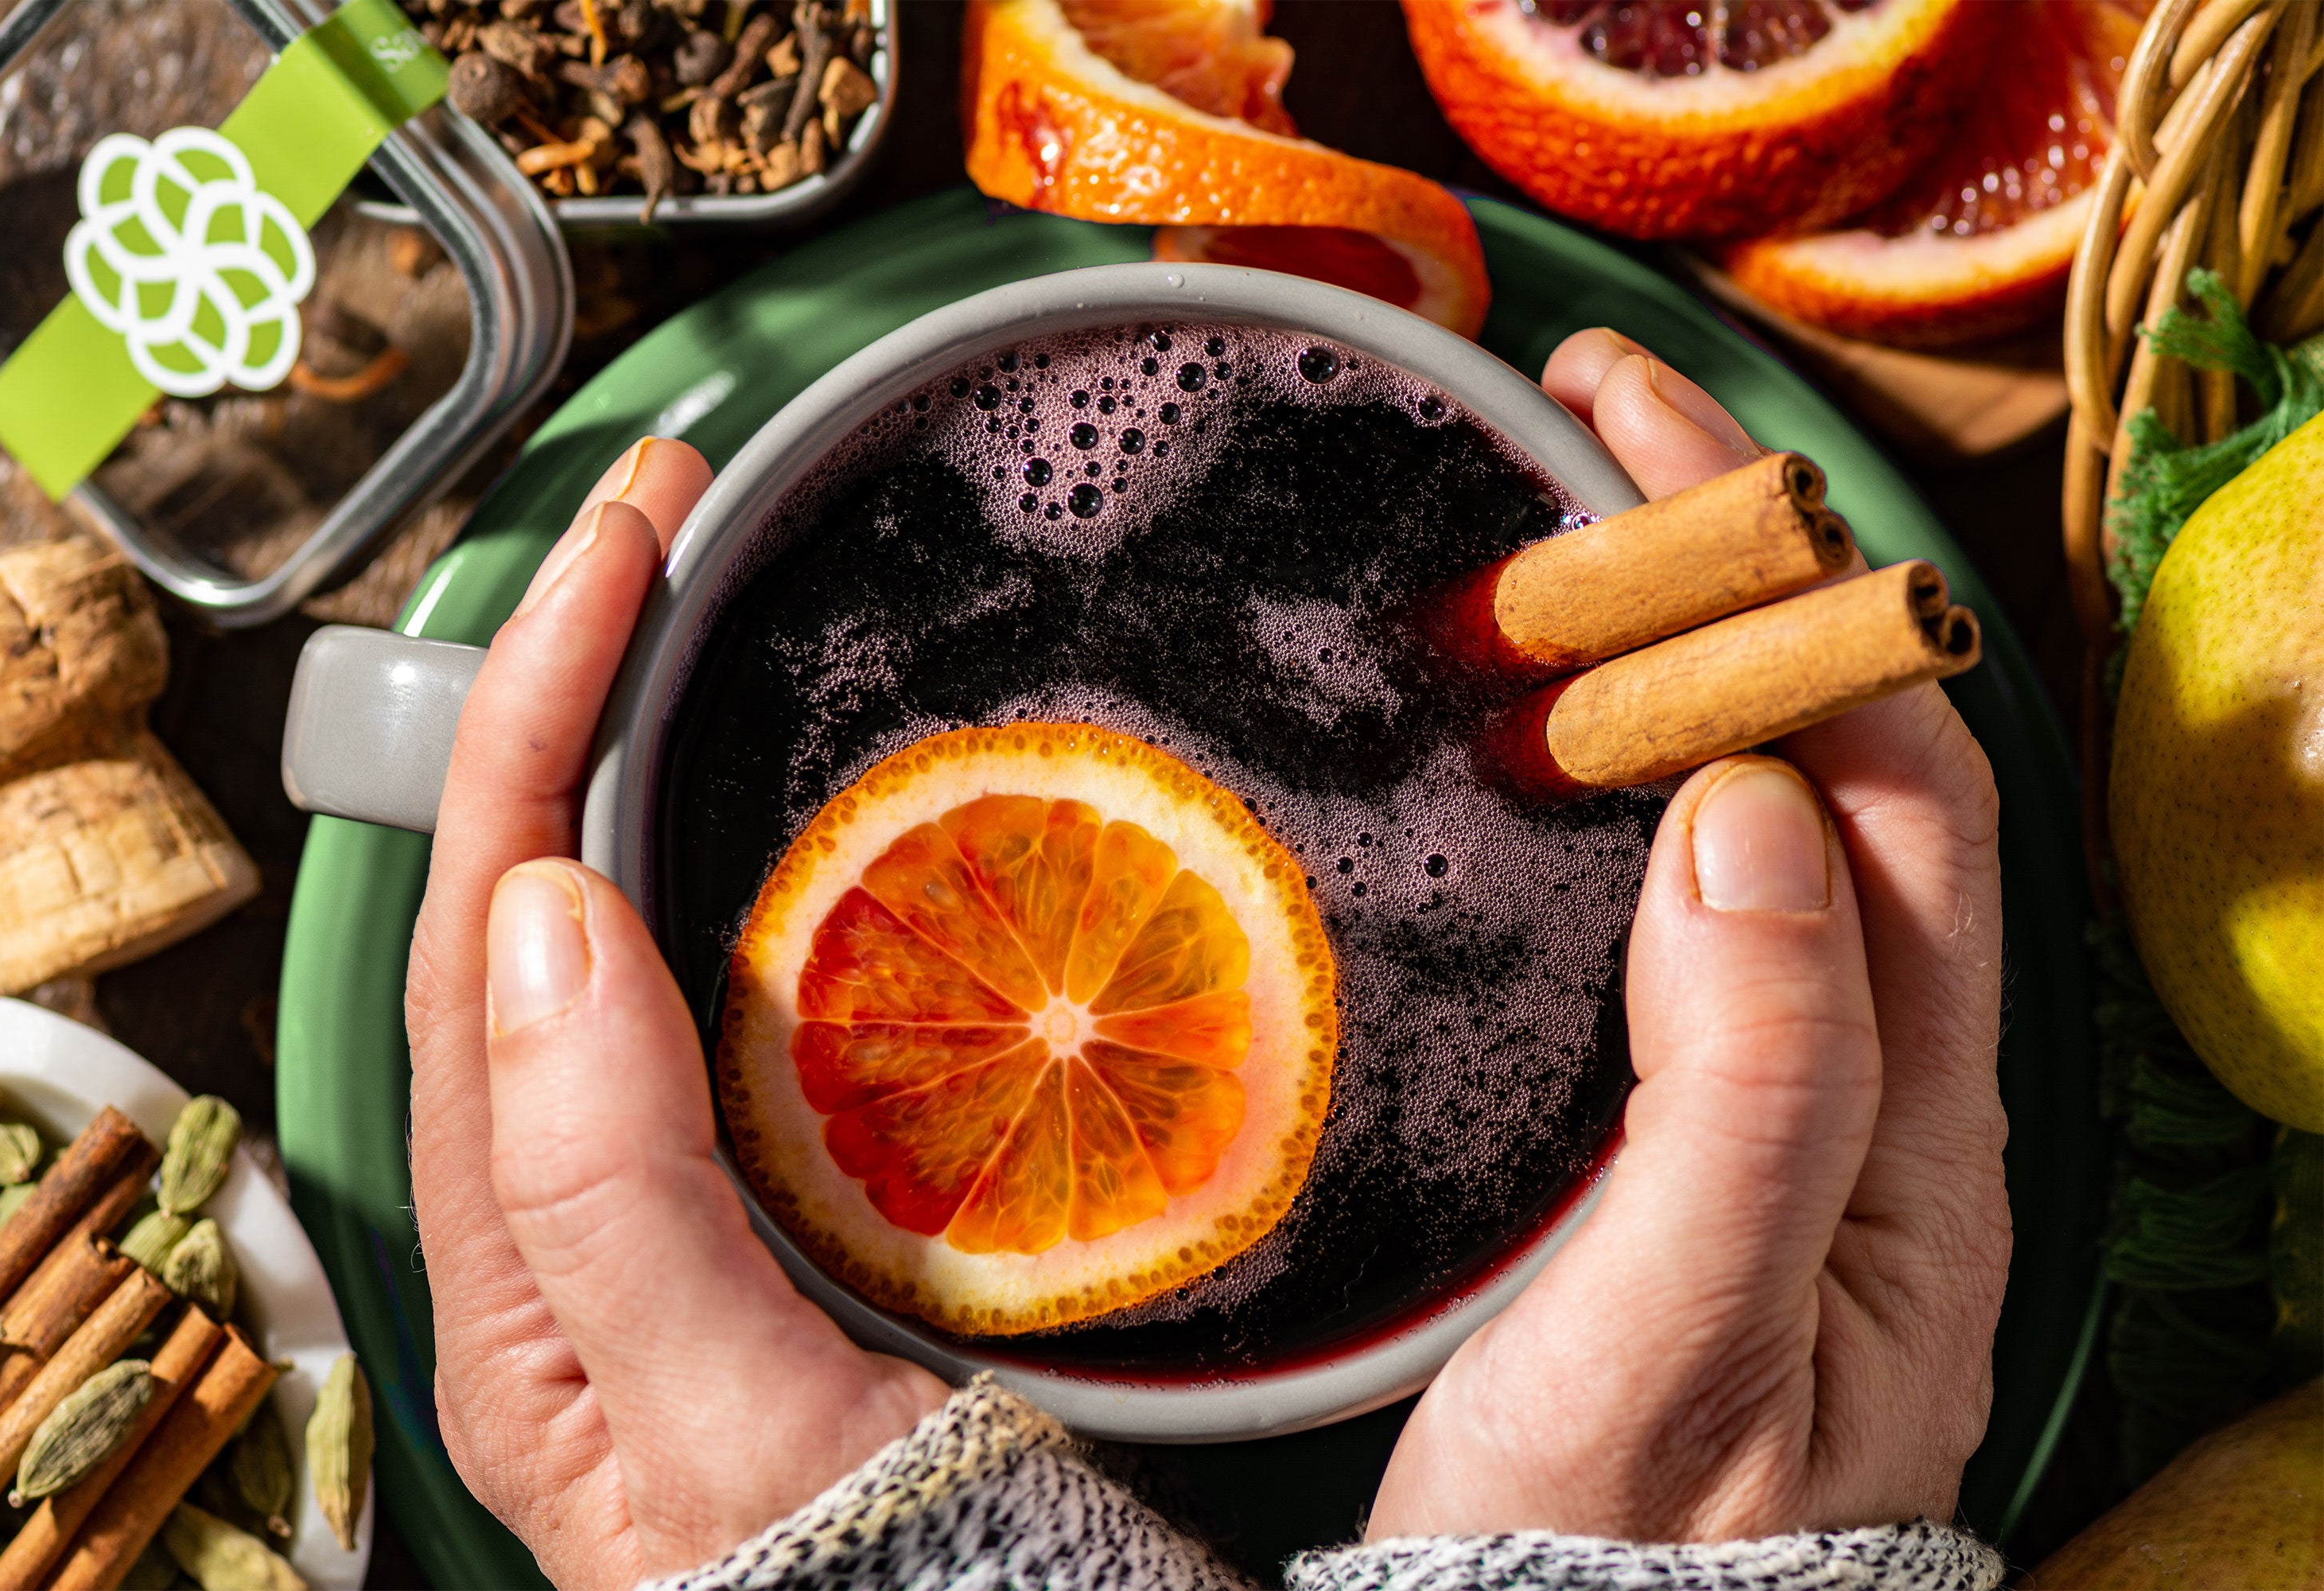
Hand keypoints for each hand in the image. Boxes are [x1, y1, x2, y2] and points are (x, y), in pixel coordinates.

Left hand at [404, 438, 945, 1590]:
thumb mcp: (725, 1432)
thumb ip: (612, 1204)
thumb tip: (541, 915)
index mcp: (524, 1256)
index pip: (488, 922)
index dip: (538, 707)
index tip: (629, 537)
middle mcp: (573, 1212)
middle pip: (533, 896)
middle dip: (578, 681)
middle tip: (671, 519)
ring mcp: (676, 1203)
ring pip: (627, 933)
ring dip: (650, 751)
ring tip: (717, 606)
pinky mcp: (780, 1207)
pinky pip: (734, 1004)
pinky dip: (752, 866)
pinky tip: (817, 809)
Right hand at [1370, 331, 2010, 1542]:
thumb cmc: (1621, 1545)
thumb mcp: (1689, 1328)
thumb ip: (1750, 1082)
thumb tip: (1749, 807)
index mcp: (1914, 1115)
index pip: (1896, 773)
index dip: (1793, 584)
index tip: (1645, 444)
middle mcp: (1869, 1080)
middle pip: (1838, 763)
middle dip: (1731, 573)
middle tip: (1571, 431)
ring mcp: (1770, 1096)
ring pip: (1754, 821)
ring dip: (1673, 662)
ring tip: (1544, 542)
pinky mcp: (1670, 1126)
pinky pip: (1678, 905)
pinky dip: (1616, 780)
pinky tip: (1531, 747)